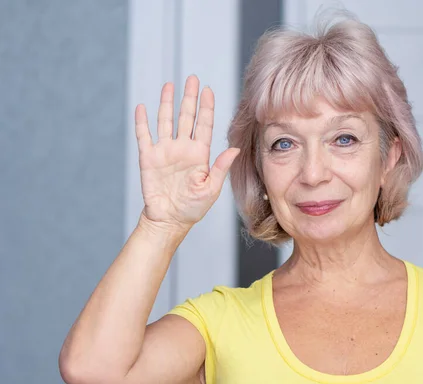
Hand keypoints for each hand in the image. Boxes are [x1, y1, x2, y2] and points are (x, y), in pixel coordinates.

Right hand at [134, 75, 238, 232]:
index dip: (207, 108)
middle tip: (192, 78)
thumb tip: (234, 149)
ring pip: (166, 121)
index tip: (208, 90)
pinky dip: (142, 122)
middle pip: (186, 117)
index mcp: (200, 154)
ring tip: (170, 85)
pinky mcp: (148, 158)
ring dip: (167, 103)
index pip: (204, 125)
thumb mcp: (211, 189)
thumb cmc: (193, 208)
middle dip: (189, 98)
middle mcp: (183, 148)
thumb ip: (220, 168)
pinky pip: (144, 136)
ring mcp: (165, 151)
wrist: (169, 220)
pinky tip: (143, 107)